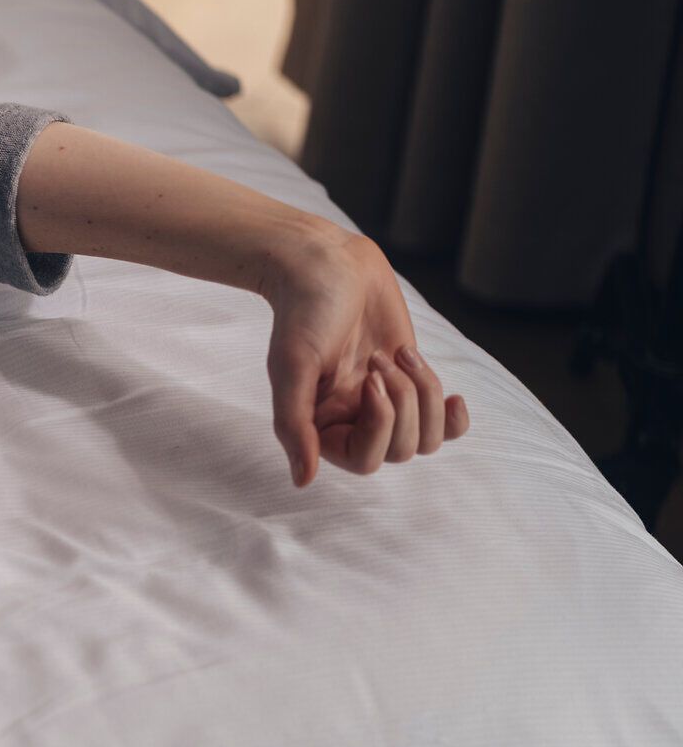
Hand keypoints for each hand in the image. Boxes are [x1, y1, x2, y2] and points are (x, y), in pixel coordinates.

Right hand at [261, 230, 469, 485]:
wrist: (327, 265)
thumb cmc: (304, 313)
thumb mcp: (291, 368)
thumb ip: (294, 426)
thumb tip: (302, 481)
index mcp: (321, 424)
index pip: (364, 461)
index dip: (379, 425)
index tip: (369, 379)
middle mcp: (352, 420)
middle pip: (401, 451)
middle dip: (403, 402)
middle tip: (379, 359)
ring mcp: (383, 403)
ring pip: (426, 438)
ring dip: (424, 394)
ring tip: (398, 355)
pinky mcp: (410, 382)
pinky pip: (444, 425)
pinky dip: (453, 417)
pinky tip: (454, 399)